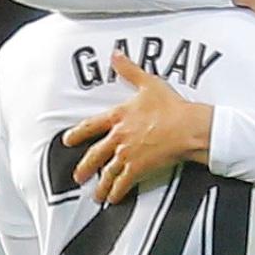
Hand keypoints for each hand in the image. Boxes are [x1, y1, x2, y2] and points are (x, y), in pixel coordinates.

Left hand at [63, 51, 212, 203]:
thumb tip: (115, 54)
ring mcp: (127, 154)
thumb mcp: (149, 83)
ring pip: (107, 173)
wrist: (187, 127)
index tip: (68, 140)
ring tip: (96, 195)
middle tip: (77, 176)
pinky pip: (123, 183)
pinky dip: (117, 192)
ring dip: (100, 185)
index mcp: (118, 116)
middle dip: (85, 167)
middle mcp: (118, 136)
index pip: (91, 126)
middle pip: (95, 155)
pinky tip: (114, 199)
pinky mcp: (138, 168)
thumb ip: (129, 70)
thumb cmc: (171, 106)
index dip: (77, 133)